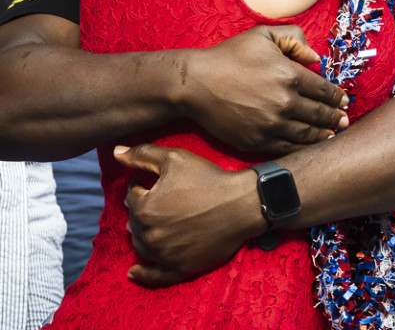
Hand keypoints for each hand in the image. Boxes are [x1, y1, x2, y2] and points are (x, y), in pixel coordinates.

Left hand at [116, 144, 263, 285]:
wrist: (242, 204)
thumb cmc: (209, 180)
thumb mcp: (176, 158)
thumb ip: (143, 154)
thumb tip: (116, 152)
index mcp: (144, 208)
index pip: (131, 196)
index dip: (141, 186)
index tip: (154, 183)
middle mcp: (149, 234)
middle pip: (134, 222)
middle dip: (142, 210)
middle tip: (160, 201)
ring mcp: (163, 255)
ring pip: (141, 246)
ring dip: (143, 234)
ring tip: (156, 223)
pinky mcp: (179, 268)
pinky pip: (154, 276)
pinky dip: (143, 274)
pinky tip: (134, 271)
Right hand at [182, 26, 346, 155]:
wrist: (195, 84)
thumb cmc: (229, 56)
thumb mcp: (263, 35)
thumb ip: (294, 39)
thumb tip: (316, 58)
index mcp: (290, 76)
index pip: (324, 90)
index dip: (337, 96)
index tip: (344, 100)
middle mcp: (285, 102)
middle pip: (320, 114)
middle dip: (336, 117)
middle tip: (345, 120)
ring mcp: (271, 125)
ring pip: (307, 134)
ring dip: (324, 135)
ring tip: (333, 134)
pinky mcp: (257, 141)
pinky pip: (287, 148)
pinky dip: (303, 149)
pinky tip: (310, 146)